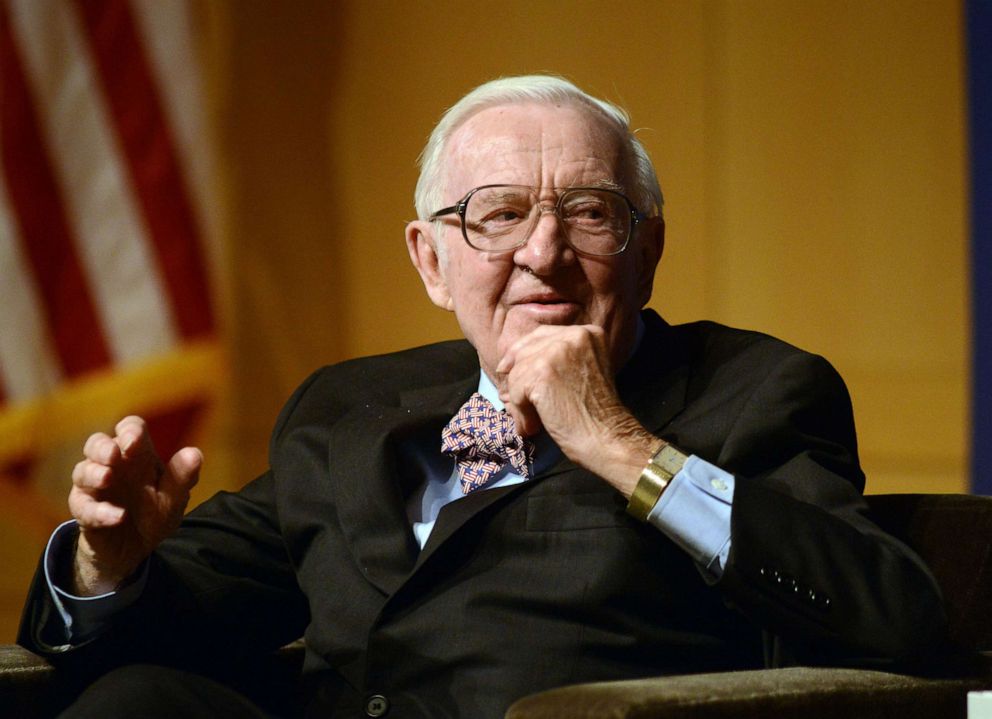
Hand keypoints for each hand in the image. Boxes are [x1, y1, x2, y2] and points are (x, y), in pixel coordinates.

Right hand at [69, 416, 200, 594]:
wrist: (135, 551)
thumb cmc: (154, 515)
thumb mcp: (174, 499)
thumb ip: (182, 477)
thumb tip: (194, 453)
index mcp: (138, 457)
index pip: (130, 429)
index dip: (130, 430)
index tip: (134, 440)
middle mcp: (113, 466)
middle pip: (96, 443)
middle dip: (102, 447)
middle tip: (113, 454)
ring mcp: (95, 488)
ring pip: (82, 471)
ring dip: (94, 473)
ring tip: (107, 478)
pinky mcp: (85, 512)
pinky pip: (84, 508)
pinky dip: (100, 511)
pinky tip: (118, 516)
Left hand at [495, 325, 660, 495]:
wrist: (607, 437)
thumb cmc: (594, 414)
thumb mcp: (581, 372)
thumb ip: (553, 361)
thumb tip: (505, 367)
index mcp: (587, 332)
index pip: (541, 335)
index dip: (522, 353)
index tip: (508, 370)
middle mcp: (574, 335)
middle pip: (525, 350)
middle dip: (514, 376)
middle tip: (510, 399)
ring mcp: (557, 351)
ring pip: (517, 371)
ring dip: (518, 400)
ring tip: (530, 421)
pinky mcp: (542, 371)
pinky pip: (516, 389)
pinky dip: (520, 412)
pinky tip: (532, 427)